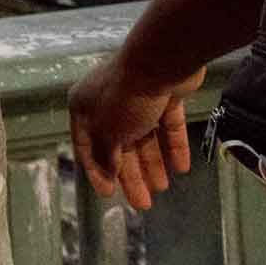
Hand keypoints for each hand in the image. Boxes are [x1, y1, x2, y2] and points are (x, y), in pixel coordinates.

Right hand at [69, 59, 200, 210]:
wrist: (160, 63)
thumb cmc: (124, 97)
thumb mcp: (108, 131)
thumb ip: (106, 154)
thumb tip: (106, 172)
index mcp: (85, 106)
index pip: (86, 144)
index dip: (97, 171)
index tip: (109, 194)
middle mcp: (107, 102)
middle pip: (119, 145)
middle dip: (131, 174)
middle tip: (142, 202)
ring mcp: (137, 99)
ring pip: (144, 138)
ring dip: (152, 164)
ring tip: (162, 188)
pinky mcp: (164, 96)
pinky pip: (167, 126)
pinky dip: (172, 146)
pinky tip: (180, 168)